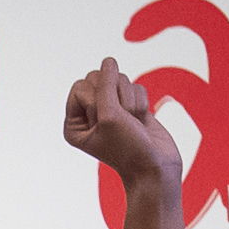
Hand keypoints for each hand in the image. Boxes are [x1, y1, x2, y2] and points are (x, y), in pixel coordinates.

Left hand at [62, 57, 181, 192]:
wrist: (156, 167)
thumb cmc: (128, 148)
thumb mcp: (110, 115)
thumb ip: (105, 84)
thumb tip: (109, 61)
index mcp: (73, 123)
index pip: (79, 86)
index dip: (97, 101)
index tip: (105, 123)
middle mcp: (89, 115)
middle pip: (98, 78)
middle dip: (115, 97)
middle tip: (121, 122)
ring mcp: (111, 109)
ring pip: (119, 80)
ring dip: (129, 102)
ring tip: (132, 123)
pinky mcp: (130, 106)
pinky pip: (135, 86)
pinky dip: (141, 103)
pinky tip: (141, 121)